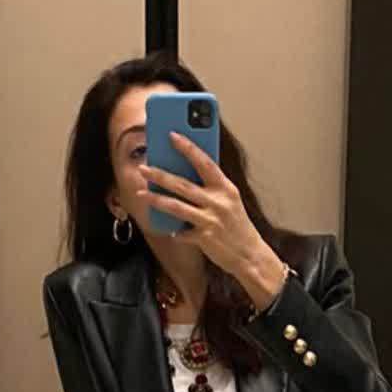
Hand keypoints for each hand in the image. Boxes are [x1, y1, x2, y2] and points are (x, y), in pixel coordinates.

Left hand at [138, 132, 275, 286]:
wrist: (250, 255)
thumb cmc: (238, 226)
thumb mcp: (230, 201)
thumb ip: (212, 188)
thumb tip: (186, 176)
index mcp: (226, 188)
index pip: (204, 162)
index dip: (188, 148)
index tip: (172, 136)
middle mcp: (218, 202)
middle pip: (183, 185)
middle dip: (160, 175)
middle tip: (143, 168)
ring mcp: (211, 220)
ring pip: (176, 207)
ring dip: (156, 199)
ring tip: (140, 193)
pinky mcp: (204, 238)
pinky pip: (182, 232)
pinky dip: (175, 232)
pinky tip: (171, 230)